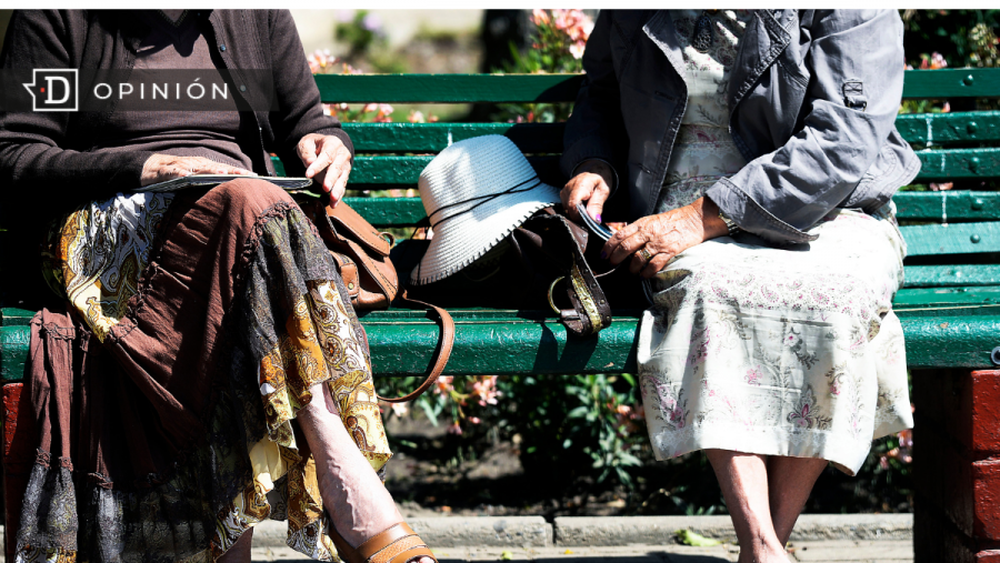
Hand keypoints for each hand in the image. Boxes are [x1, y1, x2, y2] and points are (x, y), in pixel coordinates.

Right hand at [140, 154, 253, 185]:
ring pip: (198, 168)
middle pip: (216, 167)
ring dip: (210, 170)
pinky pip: (175, 172)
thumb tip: (228, 195)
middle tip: (244, 174)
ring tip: (222, 174)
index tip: (254, 176)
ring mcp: (183, 166)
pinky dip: (180, 173)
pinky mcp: (168, 171)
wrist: (150, 168)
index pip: (224, 169)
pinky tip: (187, 176)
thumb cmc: (177, 175)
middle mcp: (196, 164)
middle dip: (231, 171)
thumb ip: (209, 184)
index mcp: (204, 167)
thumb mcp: (195, 179)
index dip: (238, 172)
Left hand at [298, 133, 351, 206]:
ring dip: (337, 190)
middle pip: (337, 168)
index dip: (318, 166)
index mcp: (333, 144)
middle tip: (325, 188)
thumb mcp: (306, 143)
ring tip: (332, 198)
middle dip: (331, 179)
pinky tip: (334, 204)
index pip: (326, 155)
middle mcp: (342, 155)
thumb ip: (307, 153)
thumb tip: (310, 163)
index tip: (308, 174)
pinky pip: (342, 187)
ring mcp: (345, 166)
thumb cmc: (314, 145)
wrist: (325, 146)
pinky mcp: (344, 176)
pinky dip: (338, 196)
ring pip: (342, 179)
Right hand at [561, 159, 613, 222]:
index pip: (574, 203)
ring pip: (567, 209)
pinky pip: (566, 208)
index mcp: (581, 183)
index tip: (587, 220)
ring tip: (586, 210)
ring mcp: (564, 191)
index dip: (579, 215)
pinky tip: (580, 208)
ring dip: (576, 214)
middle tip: (589, 217)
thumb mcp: (603, 192)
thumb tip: (593, 219)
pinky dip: (573, 211)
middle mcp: (569, 186)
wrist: (592, 176)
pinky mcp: (562, 195)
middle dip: (579, 216)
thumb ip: (597, 205)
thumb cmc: (598, 184)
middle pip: (569, 208)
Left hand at [602, 197, 727, 278]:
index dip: (608, 246)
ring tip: (631, 272)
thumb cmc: (673, 220)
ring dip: (632, 268)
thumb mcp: (652, 220)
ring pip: (638, 258)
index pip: (619, 234)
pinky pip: (654, 265)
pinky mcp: (670, 250)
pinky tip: (644, 275)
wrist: (695, 219)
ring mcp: (658, 242)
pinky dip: (646, 272)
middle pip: (625, 247)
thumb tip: (622, 239)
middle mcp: (648, 232)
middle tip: (612, 265)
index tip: (603, 254)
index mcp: (642, 223)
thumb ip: (638, 229)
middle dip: (615, 258)